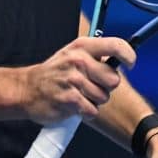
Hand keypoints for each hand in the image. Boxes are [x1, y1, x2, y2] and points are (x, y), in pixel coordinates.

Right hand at [20, 37, 135, 124]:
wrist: (27, 89)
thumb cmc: (56, 72)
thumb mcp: (74, 53)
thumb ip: (97, 55)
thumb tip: (123, 59)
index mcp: (82, 46)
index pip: (115, 45)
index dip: (128, 55)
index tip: (130, 63)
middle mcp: (79, 60)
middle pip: (114, 79)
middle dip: (106, 87)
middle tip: (92, 86)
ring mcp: (73, 80)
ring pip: (103, 97)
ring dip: (94, 100)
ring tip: (79, 95)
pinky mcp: (69, 99)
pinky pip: (92, 110)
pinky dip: (86, 112)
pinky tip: (75, 105)